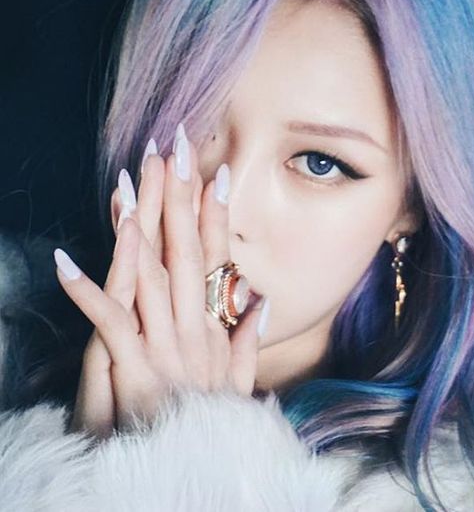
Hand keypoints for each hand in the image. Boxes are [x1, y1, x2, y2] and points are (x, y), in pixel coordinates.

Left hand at [56, 126, 268, 436]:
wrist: (195, 470)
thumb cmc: (209, 423)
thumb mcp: (235, 383)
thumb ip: (247, 340)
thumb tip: (260, 300)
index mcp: (214, 329)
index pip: (217, 259)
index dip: (215, 215)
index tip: (215, 173)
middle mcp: (193, 329)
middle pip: (185, 252)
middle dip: (180, 197)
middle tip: (175, 149)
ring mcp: (165, 346)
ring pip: (152, 275)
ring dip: (140, 226)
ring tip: (131, 180)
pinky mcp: (136, 370)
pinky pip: (112, 322)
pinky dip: (88, 291)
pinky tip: (67, 259)